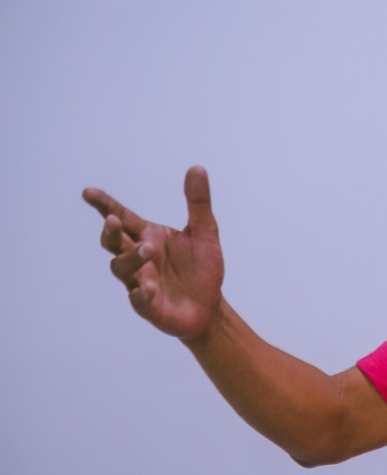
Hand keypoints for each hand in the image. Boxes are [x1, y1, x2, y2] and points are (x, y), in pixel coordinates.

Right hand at [83, 166, 225, 340]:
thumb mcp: (205, 232)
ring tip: (147, 250)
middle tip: (114, 220)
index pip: (123, 217)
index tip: (88, 192)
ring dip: (131, 258)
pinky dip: (141, 294)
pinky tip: (149, 289)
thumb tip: (197, 168)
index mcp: (148, 236)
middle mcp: (138, 257)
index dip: (104, 205)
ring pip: (121, 268)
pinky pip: (138, 300)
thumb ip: (198, 203)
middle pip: (114, 242)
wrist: (210, 307)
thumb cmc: (202, 268)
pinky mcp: (148, 306)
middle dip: (111, 231)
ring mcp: (140, 282)